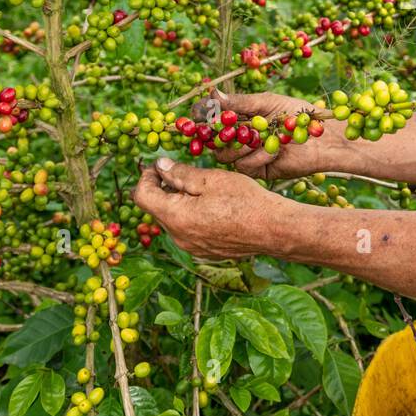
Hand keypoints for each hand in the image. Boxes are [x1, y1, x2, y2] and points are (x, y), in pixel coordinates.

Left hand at [133, 157, 287, 259]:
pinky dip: (192, 216)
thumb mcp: (211, 179)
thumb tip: (159, 165)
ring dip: (178, 202)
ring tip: (200, 187)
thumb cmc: (244, 200)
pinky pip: (188, 231)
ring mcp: (192, 247)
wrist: (273, 229)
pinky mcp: (205, 251)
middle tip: (181, 171)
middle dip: (163, 188)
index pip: (142, 196)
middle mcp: (178, 237)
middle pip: (157, 209)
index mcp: (176, 217)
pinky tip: (212, 205)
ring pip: (173, 220)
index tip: (159, 165)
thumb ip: (180, 173)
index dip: (146, 176)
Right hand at [207, 88, 340, 179]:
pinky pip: (244, 167)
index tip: (198, 115)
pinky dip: (259, 158)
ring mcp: (246, 155)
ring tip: (264, 139)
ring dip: (244, 146)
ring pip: (225, 155)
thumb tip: (212, 94)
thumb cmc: (297, 114)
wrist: (322, 139)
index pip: (211, 118)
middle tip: (233, 128)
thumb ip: (239, 102)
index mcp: (239, 117)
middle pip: (212, 141)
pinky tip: (275, 151)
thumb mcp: (266, 103)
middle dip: (221, 135)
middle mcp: (238, 137)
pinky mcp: (256, 170)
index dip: (202, 117)